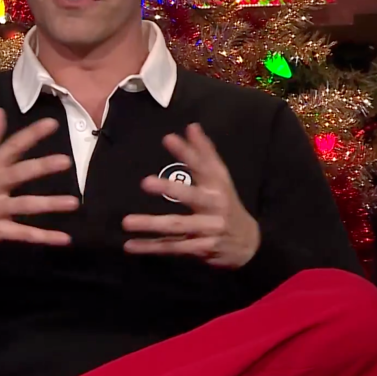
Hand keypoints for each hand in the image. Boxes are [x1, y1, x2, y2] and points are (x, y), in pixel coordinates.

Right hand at [0, 107, 77, 253]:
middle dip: (41, 167)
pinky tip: (64, 238)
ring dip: (49, 205)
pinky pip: (22, 234)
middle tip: (66, 161)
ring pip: (24, 205)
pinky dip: (43, 237)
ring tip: (74, 202)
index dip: (31, 135)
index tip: (53, 124)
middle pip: (18, 174)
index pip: (11, 147)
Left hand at [122, 123, 259, 268]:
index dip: (186, 152)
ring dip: (151, 224)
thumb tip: (192, 126)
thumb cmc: (227, 204)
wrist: (249, 244)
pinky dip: (151, 247)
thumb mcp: (220, 179)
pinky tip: (130, 246)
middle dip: (170, 189)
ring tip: (127, 221)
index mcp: (218, 187)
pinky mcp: (200, 249)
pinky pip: (172, 247)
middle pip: (191, 197)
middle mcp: (214, 207)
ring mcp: (208, 230)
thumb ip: (205, 153)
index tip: (168, 138)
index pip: (202, 166)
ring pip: (177, 226)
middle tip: (146, 182)